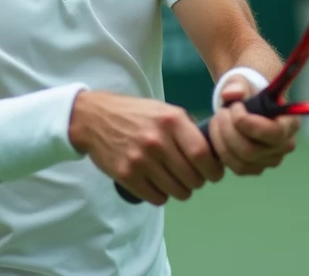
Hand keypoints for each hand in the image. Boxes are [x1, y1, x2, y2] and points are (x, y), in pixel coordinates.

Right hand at [69, 90, 223, 205]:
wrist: (94, 118)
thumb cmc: (135, 114)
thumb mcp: (164, 109)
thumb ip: (187, 128)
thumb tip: (213, 153)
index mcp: (171, 120)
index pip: (202, 155)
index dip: (213, 170)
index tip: (214, 174)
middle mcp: (157, 140)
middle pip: (192, 177)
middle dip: (198, 182)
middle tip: (192, 177)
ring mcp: (140, 160)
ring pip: (177, 191)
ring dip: (181, 190)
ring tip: (174, 180)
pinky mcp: (126, 175)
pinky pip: (157, 198)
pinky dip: (162, 195)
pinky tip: (158, 184)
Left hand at [207, 76, 299, 175]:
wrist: (245, 99)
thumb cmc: (249, 87)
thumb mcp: (244, 79)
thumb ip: (238, 84)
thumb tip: (231, 93)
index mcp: (289, 122)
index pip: (275, 133)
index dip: (250, 124)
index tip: (235, 107)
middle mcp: (283, 146)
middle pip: (252, 152)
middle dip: (229, 130)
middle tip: (222, 111)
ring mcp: (269, 160)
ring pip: (241, 163)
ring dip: (221, 140)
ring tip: (218, 118)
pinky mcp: (254, 167)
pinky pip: (233, 167)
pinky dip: (220, 150)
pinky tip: (217, 132)